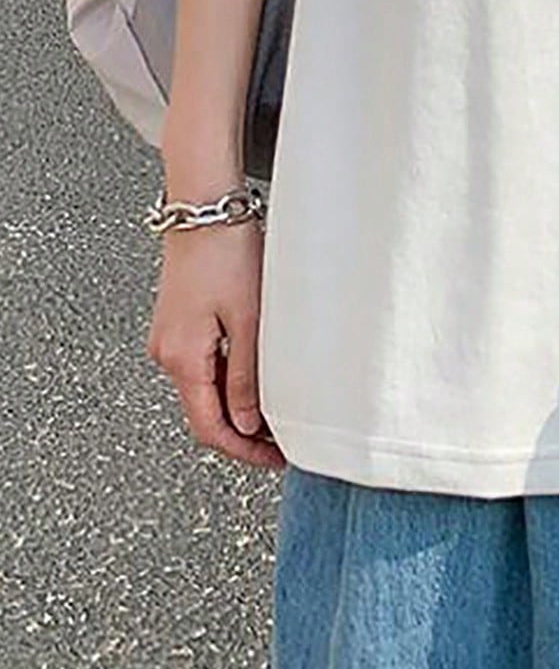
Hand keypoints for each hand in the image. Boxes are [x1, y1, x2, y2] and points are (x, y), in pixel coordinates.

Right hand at [145, 199, 284, 471]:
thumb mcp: (248, 319)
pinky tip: (253, 379)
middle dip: (241, 434)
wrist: (204, 209)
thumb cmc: (227, 254)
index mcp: (182, 358)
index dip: (242, 451)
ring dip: (235, 408)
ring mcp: (169, 339)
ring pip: (203, 391)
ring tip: (274, 413)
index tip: (273, 459)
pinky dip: (226, 382)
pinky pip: (201, 367)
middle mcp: (167, 354)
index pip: (209, 428)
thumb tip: (245, 425)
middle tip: (280, 442)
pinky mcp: (177, 325)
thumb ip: (246, 376)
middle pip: (203, 414)